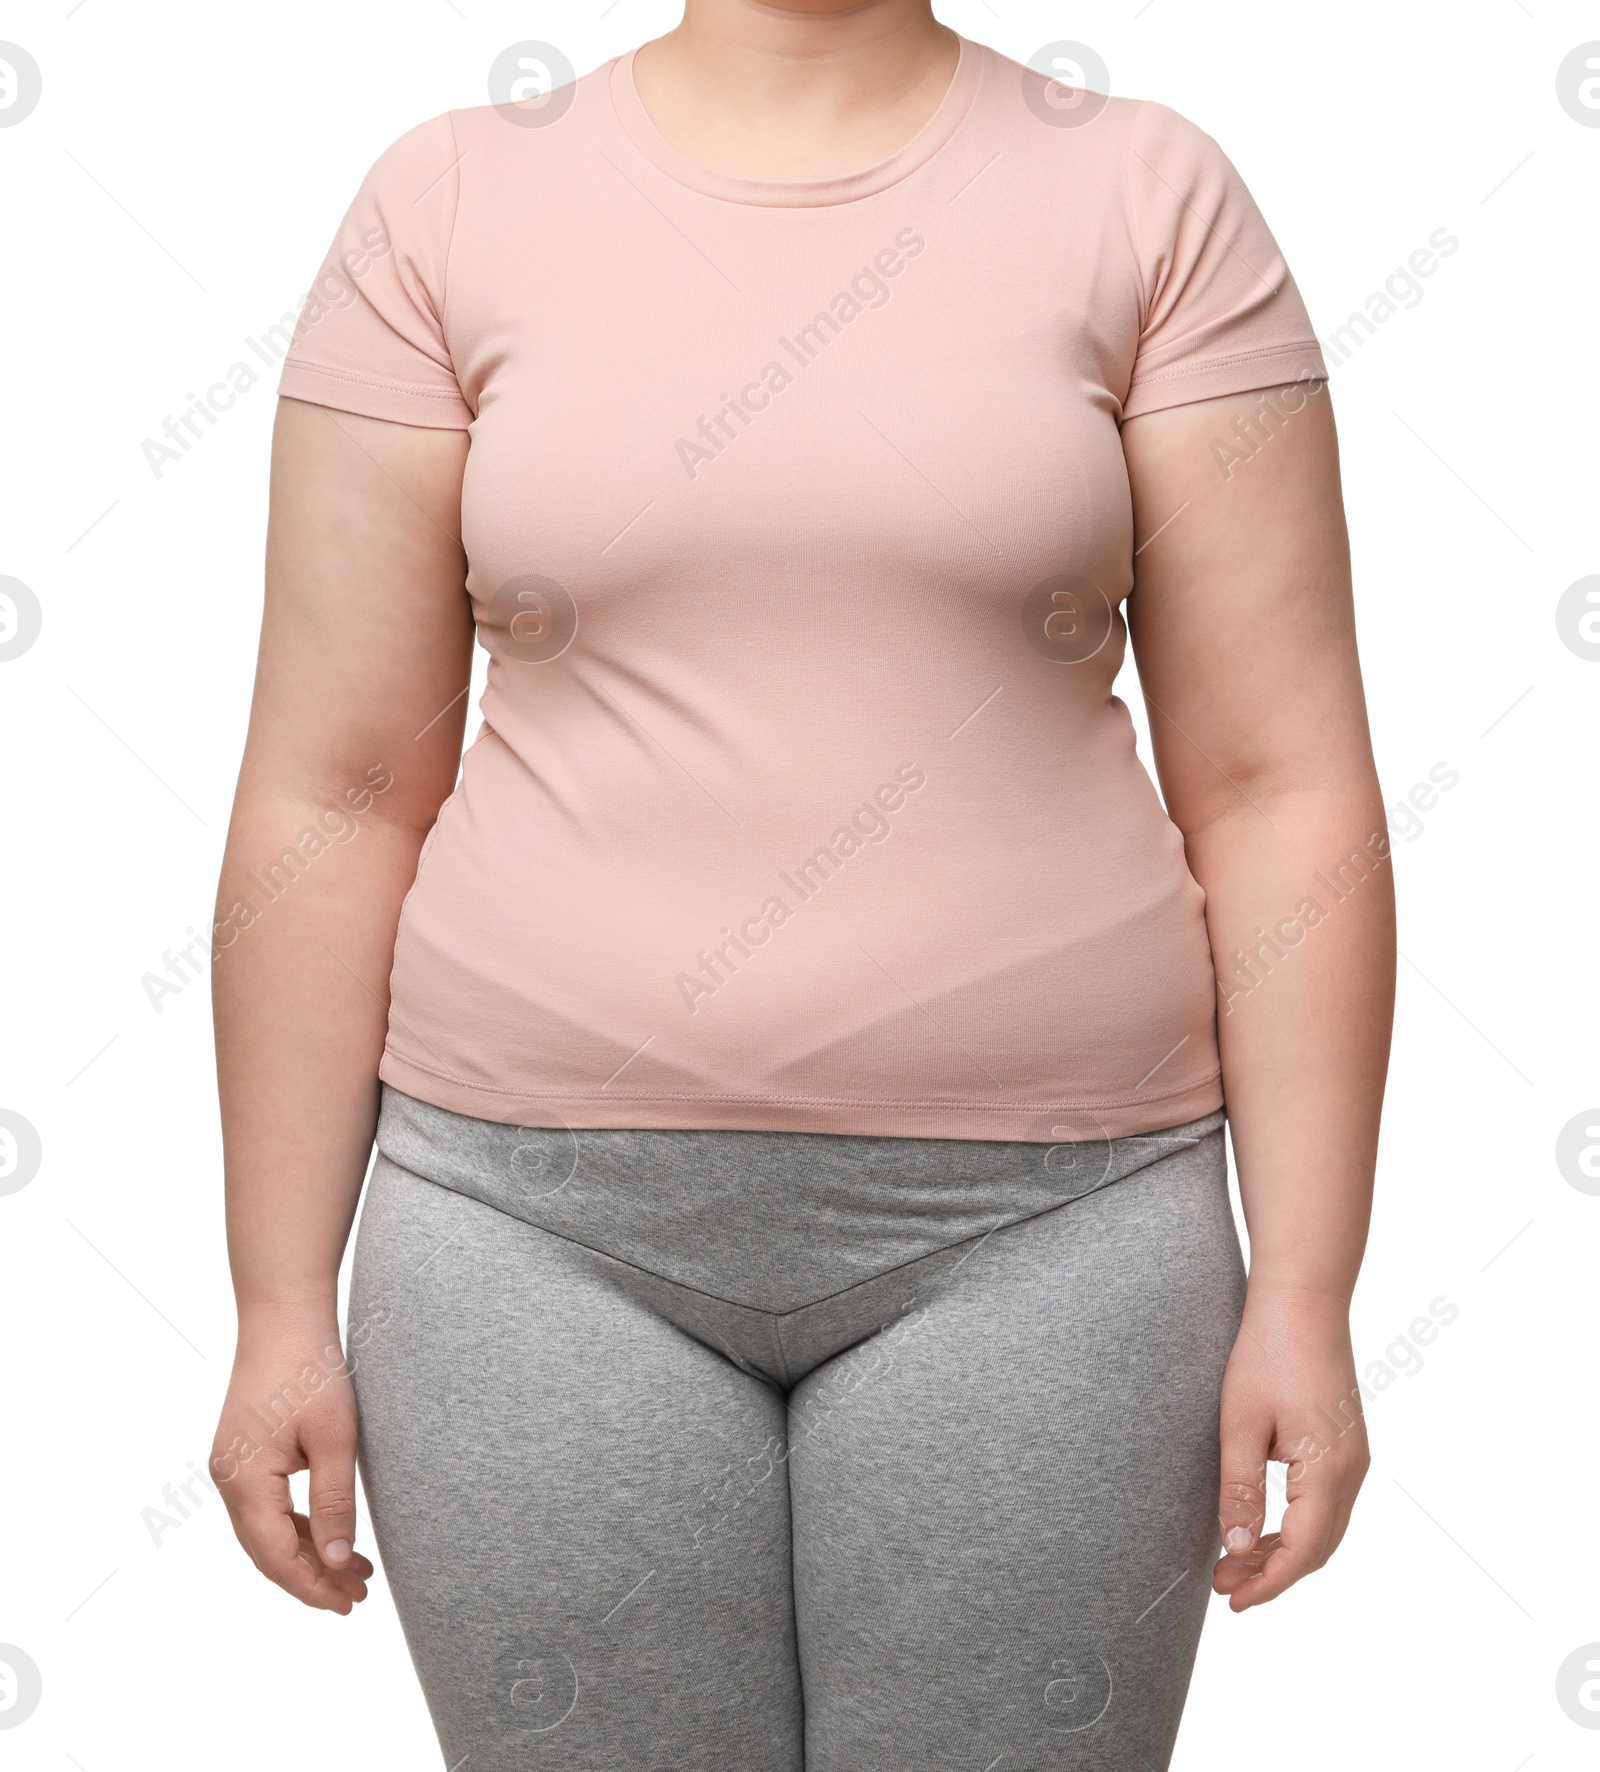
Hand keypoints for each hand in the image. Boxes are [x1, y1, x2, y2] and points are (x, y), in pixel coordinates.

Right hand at [210, 1301, 373, 1613]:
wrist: (284, 1316)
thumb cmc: (312, 1369)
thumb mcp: (335, 1437)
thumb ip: (334, 1502)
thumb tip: (338, 1563)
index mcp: (244, 1481)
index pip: (276, 1556)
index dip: (311, 1587)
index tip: (348, 1605)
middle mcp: (228, 1480)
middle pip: (267, 1551)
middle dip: (312, 1578)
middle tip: (357, 1598)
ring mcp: (232, 1468)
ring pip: (267, 1531)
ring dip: (308, 1554)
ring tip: (355, 1574)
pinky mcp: (244, 1455)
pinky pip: (268, 1507)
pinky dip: (299, 1526)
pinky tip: (331, 1537)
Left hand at [1212, 1284, 1369, 1611]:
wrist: (1304, 1299)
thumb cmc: (1268, 1353)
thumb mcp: (1240, 1424)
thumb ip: (1239, 1490)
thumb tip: (1237, 1551)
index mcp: (1329, 1472)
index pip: (1302, 1552)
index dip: (1267, 1583)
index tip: (1231, 1601)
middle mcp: (1352, 1472)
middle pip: (1318, 1548)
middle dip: (1272, 1574)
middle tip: (1224, 1585)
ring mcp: (1354, 1458)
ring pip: (1324, 1529)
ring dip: (1284, 1551)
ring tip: (1235, 1562)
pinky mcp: (1345, 1445)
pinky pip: (1326, 1504)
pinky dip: (1296, 1526)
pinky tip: (1262, 1526)